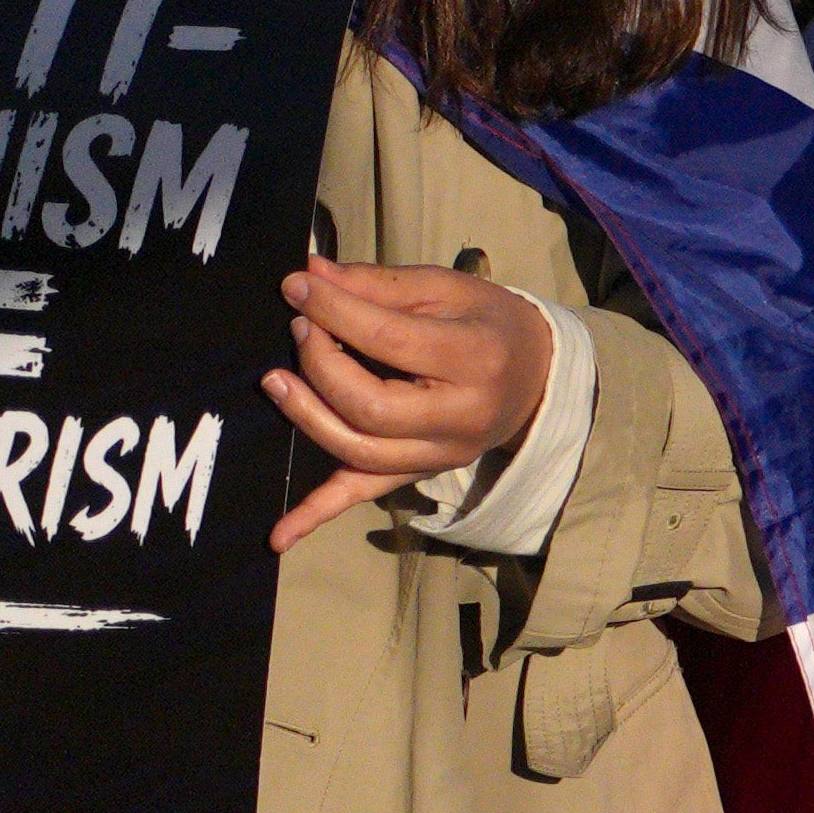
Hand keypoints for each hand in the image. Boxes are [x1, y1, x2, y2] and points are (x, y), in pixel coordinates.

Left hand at [264, 254, 556, 545]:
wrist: (537, 376)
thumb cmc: (489, 323)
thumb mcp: (446, 291)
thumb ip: (378, 285)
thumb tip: (310, 276)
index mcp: (477, 359)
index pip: (390, 340)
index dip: (335, 312)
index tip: (296, 287)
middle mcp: (462, 417)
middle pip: (369, 405)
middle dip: (320, 364)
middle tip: (300, 329)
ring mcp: (440, 454)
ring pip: (358, 450)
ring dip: (306, 415)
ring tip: (277, 379)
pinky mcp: (419, 472)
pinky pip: (363, 495)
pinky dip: (316, 514)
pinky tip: (277, 536)